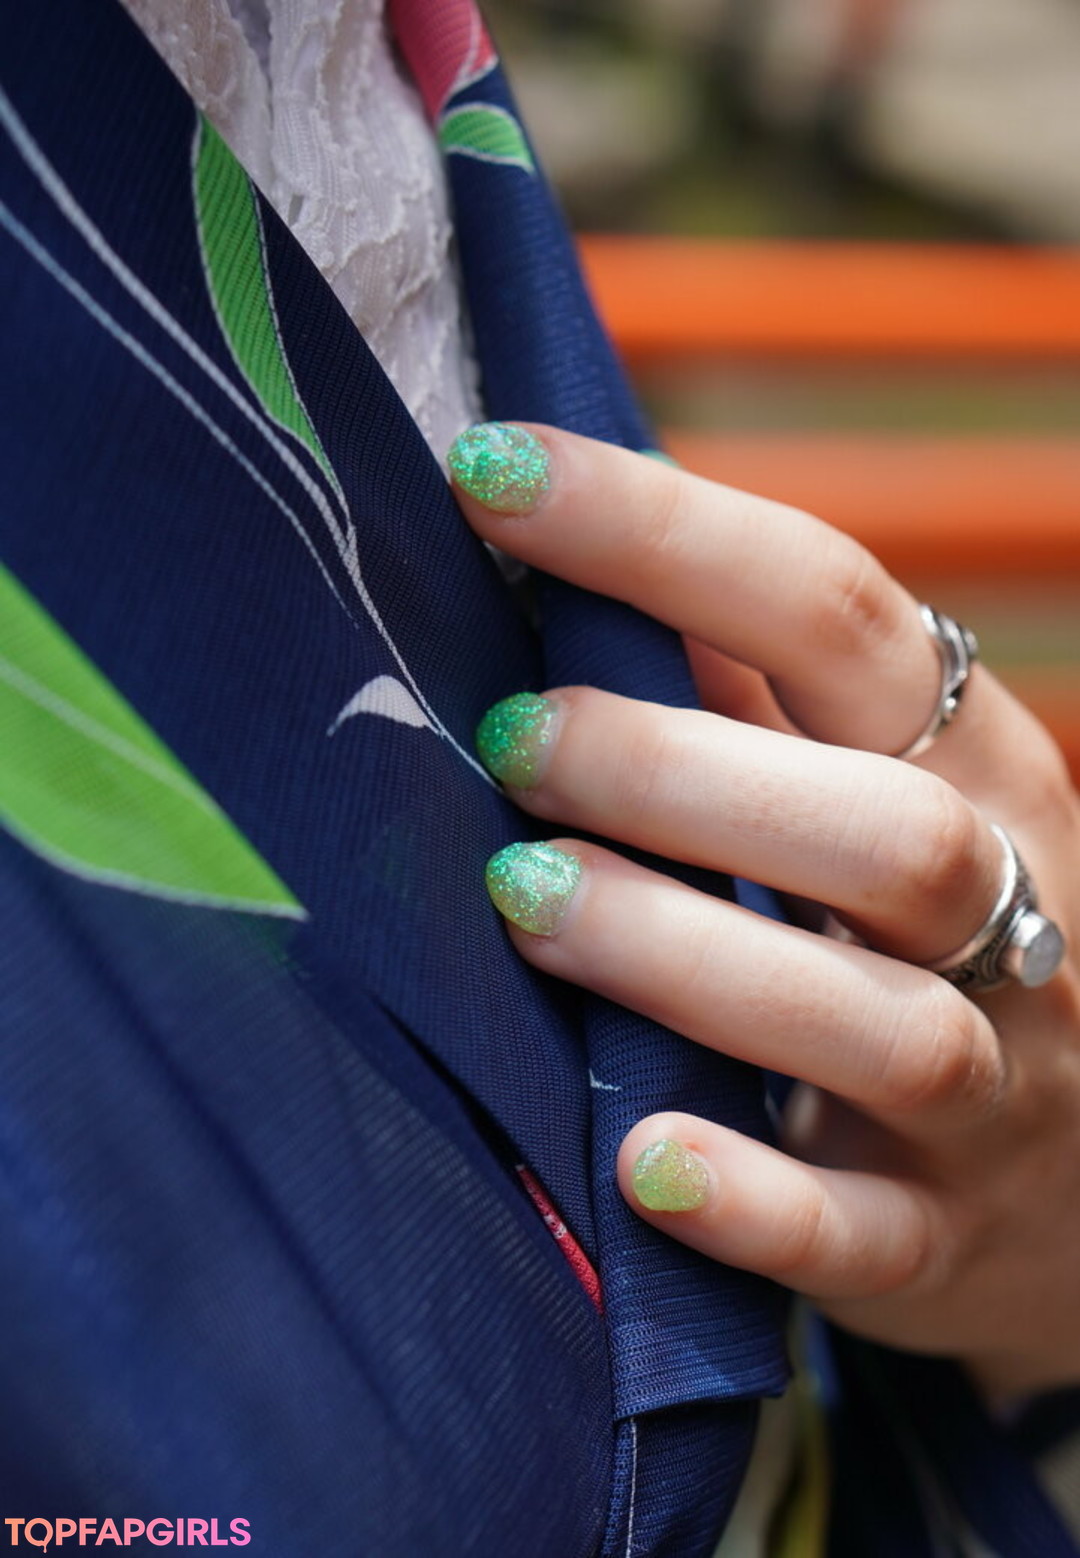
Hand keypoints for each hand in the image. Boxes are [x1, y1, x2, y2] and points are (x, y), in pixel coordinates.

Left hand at [449, 422, 1079, 1399]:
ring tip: (523, 896)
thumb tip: (559, 556)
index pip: (837, 617)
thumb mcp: (876, 782)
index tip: (488, 474)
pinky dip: (752, 1200)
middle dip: (682, 770)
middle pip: (888, 832)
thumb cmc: (922, 931)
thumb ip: (742, 687)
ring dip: (690, 955)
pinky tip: (640, 1160)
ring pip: (884, 1027)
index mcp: (980, 768)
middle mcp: (1016, 919)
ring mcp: (990, 1092)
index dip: (665, 536)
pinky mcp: (939, 1240)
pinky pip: (860, 1234)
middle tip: (510, 736)